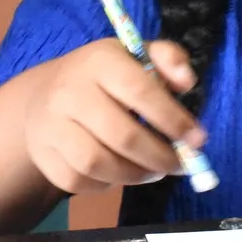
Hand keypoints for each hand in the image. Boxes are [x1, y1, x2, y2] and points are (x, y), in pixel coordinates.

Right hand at [24, 38, 205, 194]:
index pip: (140, 91)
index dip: (173, 119)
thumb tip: (187, 81)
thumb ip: (168, 59)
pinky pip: (79, 181)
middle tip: (181, 165)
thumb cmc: (103, 77)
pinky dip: (107, 184)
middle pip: (122, 136)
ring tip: (154, 171)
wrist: (43, 96)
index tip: (198, 139)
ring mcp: (51, 125)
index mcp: (99, 61)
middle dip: (160, 157)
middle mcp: (70, 91)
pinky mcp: (43, 155)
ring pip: (98, 163)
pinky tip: (121, 174)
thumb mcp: (134, 56)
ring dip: (136, 175)